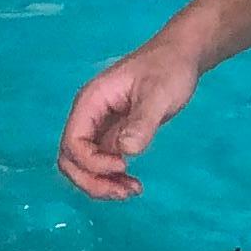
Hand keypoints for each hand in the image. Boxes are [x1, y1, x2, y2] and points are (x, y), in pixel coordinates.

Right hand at [57, 33, 200, 198]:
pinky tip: (134, 184)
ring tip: (131, 192)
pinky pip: (103, 164)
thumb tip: (125, 151)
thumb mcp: (158, 93)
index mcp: (91, 102)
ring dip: (101, 185)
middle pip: (71, 160)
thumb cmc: (168, 68)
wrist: (180, 57)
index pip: (73, 142)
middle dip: (91, 181)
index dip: (92, 162)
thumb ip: (141, 122)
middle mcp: (89, 117)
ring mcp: (100, 128)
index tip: (123, 165)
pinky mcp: (114, 136)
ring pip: (85, 166)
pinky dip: (113, 179)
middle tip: (122, 192)